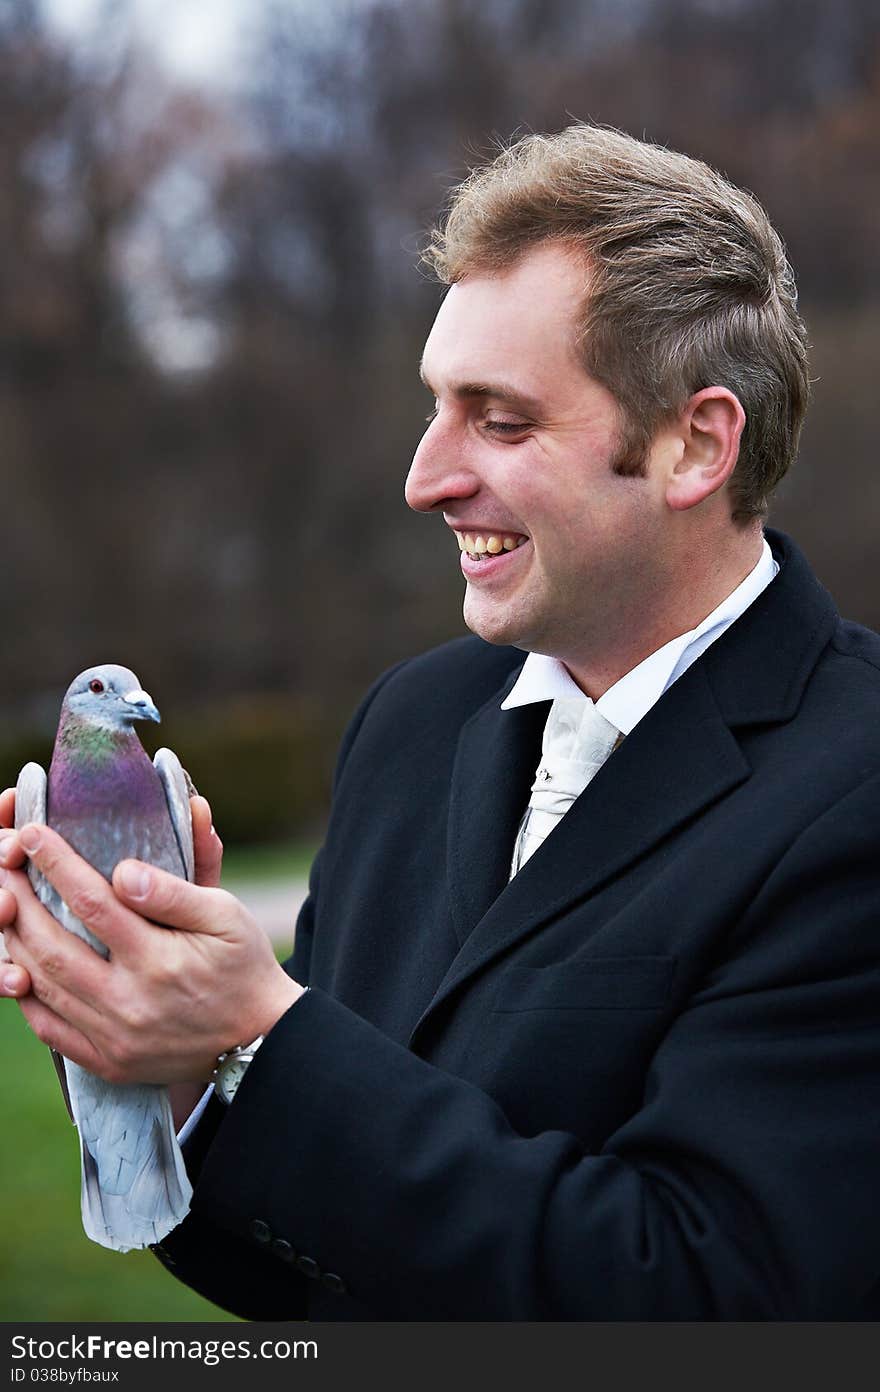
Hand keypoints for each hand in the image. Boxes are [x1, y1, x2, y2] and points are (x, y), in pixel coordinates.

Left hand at [0, 810, 302, 1084]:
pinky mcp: (108, 1062)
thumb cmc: (243, 966)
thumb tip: (123, 871)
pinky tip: (17, 965)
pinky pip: (49, 1029)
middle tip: (4, 864)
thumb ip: (174, 891)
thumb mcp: (227, 916)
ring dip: (15, 942)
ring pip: (43, 985)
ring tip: (4, 906)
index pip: (92, 903)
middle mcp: (129, 1002)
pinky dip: (27, 995)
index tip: (34, 834)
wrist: (259, 1040)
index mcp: (159, 961)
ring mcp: (114, 1037)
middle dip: (20, 899)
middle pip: (52, 945)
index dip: (57, 864)